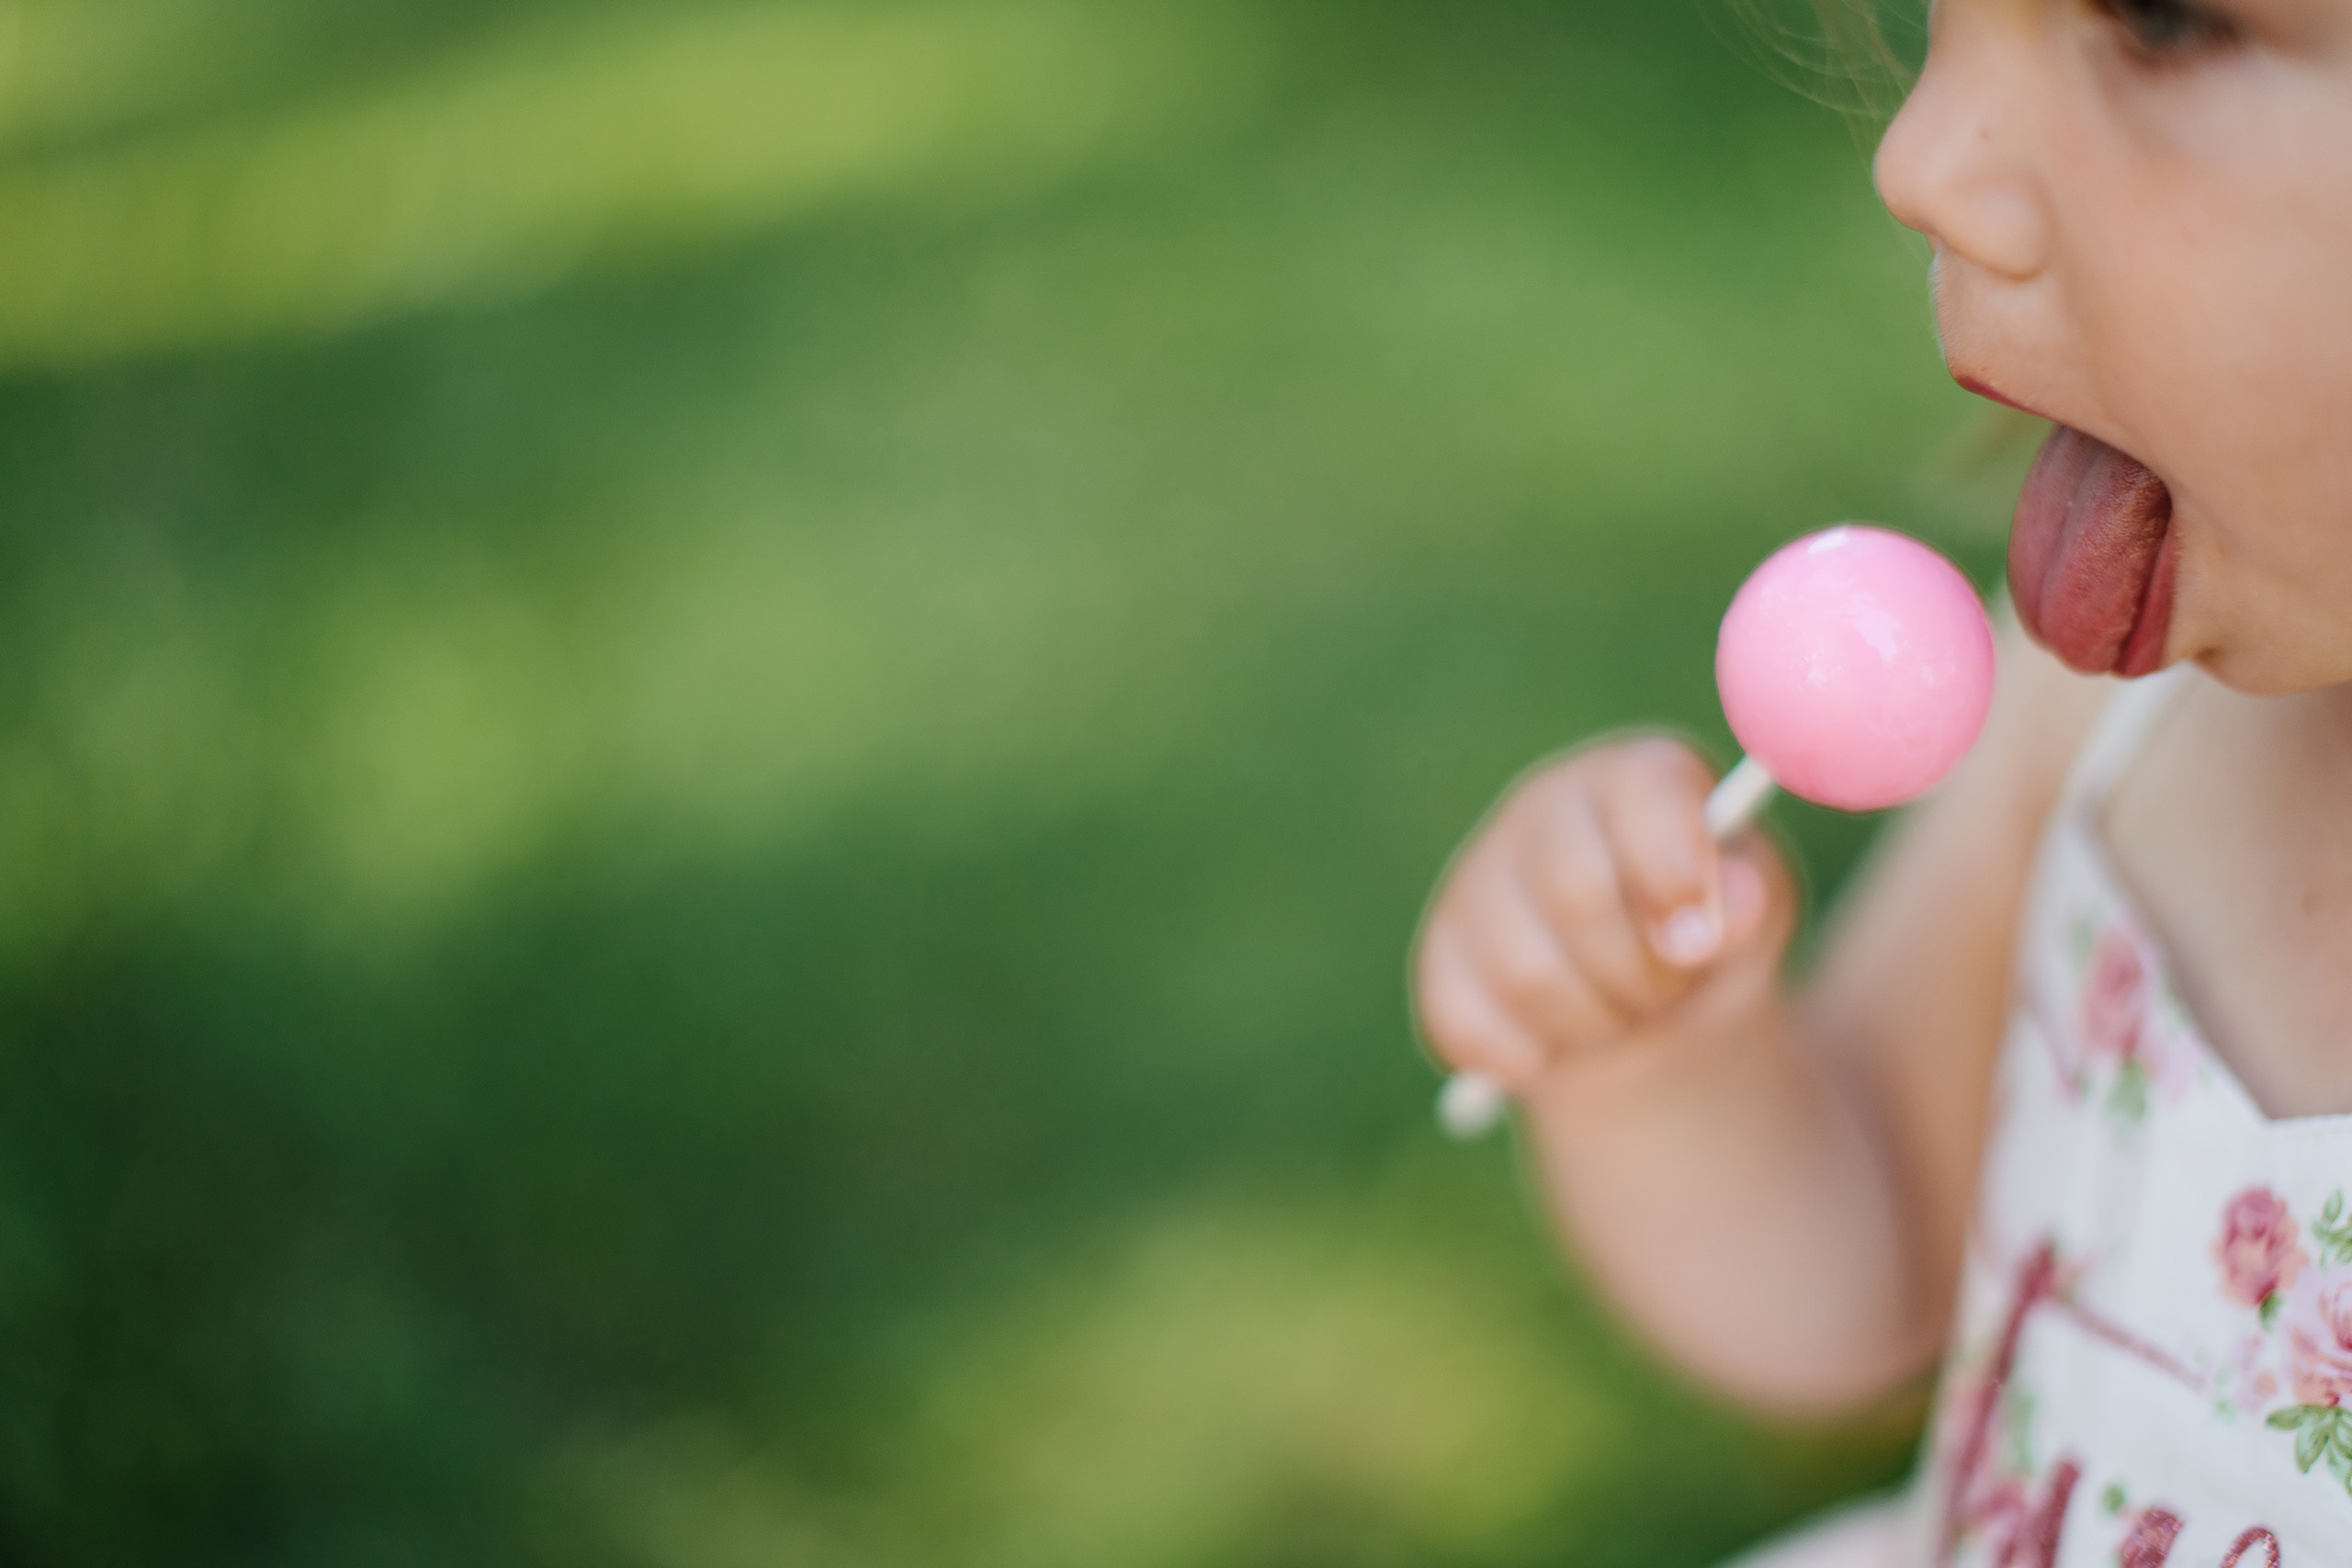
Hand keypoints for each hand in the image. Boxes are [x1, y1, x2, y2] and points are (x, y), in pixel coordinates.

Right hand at [1414, 737, 1795, 1093]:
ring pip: (1523, 973)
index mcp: (1633, 779)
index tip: (1697, 944)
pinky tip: (1559, 1039)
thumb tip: (1718, 911)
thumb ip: (1749, 900)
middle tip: (1669, 994)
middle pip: (1576, 893)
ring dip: (1593, 1023)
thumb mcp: (1755, 913)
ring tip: (1621, 1012)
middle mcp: (1544, 809)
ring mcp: (1478, 878)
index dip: (1672, 874)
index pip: (1641, 798)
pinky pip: (1469, 1025)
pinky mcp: (1439, 955)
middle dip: (1640, 972)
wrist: (1654, 1008)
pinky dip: (1529, 1057)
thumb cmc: (1710, 935)